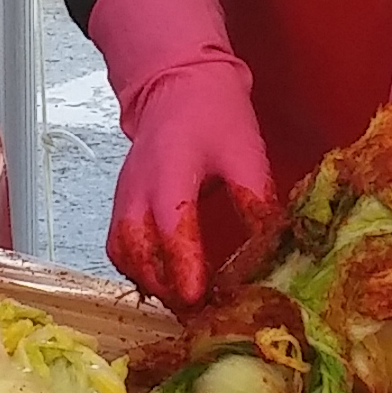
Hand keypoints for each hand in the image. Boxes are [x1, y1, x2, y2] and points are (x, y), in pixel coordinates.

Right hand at [89, 0, 278, 308]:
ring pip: (122, 251)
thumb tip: (273, 247)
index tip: (197, 295)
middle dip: (163, 284)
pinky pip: (118, 245)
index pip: (171, 225)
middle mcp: (138, 188)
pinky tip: (164, 282)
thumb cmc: (214, 114)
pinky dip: (136, 269)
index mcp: (171, 170)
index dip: (182, 264)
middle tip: (196, 309)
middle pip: (136, 248)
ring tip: (182, 301)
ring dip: (149, 281)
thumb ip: (256, 199)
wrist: (177, 83)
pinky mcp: (121, 202)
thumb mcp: (245, 152)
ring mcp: (124, 196)